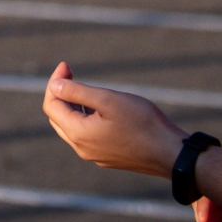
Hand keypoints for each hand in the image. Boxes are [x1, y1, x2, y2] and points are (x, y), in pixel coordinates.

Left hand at [40, 60, 185, 177]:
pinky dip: (84, 117)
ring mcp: (94, 155)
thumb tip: (54, 86)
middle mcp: (81, 148)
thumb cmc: (143, 123)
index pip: (51, 105)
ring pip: (71, 126)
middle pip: (58, 117)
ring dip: (72, 105)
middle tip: (71, 72)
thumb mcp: (108, 100)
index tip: (66, 65)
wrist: (171, 154)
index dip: (55, 82)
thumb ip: (77, 92)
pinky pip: (86, 135)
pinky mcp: (107, 157)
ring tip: (84, 87)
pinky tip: (98, 107)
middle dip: (60, 93)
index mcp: (78, 134)